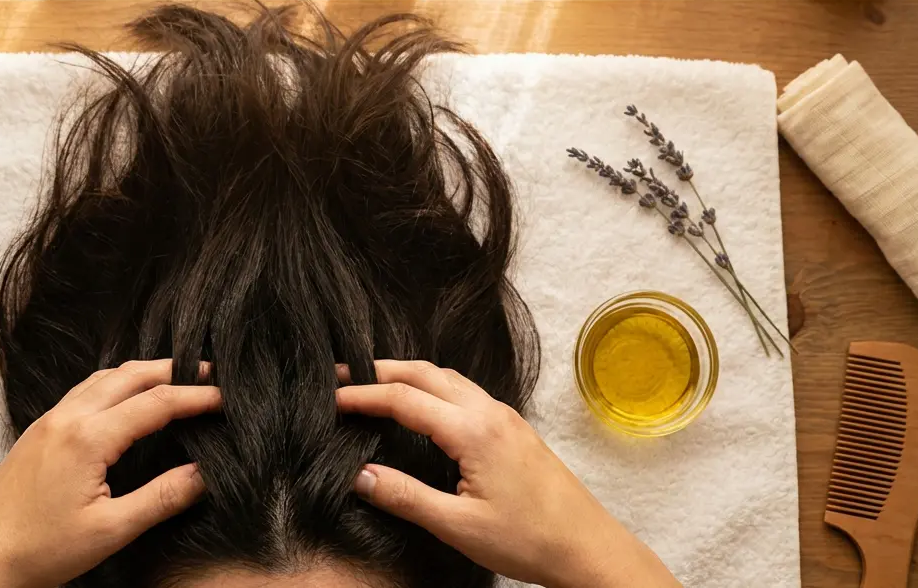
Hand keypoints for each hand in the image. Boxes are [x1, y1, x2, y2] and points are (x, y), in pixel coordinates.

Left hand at [0, 359, 219, 587]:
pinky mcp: (38, 433)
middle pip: (130, 375)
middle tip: (210, 374)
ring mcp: (48, 422)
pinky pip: (83, 392)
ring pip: (103, 378)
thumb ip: (161, 498)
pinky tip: (125, 400)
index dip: (197, 398)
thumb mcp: (111, 531)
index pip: (156, 404)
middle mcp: (66, 418)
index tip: (228, 398)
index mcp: (87, 438)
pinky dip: (115, 384)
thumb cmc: (39, 551)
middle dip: (172, 370)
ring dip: (142, 373)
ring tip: (175, 379)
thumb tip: (204, 474)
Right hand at [336, 360, 679, 587]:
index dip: (362, 396)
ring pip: (446, 377)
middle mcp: (490, 413)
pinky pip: (464, 391)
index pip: (404, 399)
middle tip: (340, 375)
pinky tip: (420, 403)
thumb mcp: (458, 526)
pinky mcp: (513, 428)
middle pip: (424, 372)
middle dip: (379, 369)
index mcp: (474, 431)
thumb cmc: (530, 541)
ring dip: (406, 373)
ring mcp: (505, 417)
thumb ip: (405, 497)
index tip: (329, 399)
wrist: (588, 548)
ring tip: (372, 382)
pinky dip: (431, 386)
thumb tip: (359, 475)